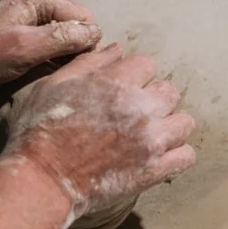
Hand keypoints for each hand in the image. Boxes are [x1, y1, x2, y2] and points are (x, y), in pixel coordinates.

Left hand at [0, 0, 100, 111]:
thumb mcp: (25, 47)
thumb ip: (63, 37)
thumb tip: (96, 33)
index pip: (80, 15)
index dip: (86, 41)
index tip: (79, 66)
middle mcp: (26, 8)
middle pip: (69, 27)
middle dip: (74, 50)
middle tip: (66, 76)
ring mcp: (16, 26)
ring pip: (55, 42)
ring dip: (59, 60)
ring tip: (53, 80)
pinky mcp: (8, 44)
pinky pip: (39, 52)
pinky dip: (44, 65)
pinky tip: (39, 81)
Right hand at [2, 44, 196, 219]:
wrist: (41, 179)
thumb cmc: (40, 130)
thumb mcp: (54, 84)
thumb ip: (90, 63)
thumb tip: (118, 49)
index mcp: (118, 82)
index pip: (147, 64)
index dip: (133, 76)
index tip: (119, 90)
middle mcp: (141, 107)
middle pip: (169, 91)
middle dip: (153, 99)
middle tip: (132, 114)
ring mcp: (152, 140)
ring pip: (184, 122)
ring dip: (169, 126)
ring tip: (148, 135)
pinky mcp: (155, 169)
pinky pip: (187, 156)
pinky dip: (176, 155)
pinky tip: (158, 156)